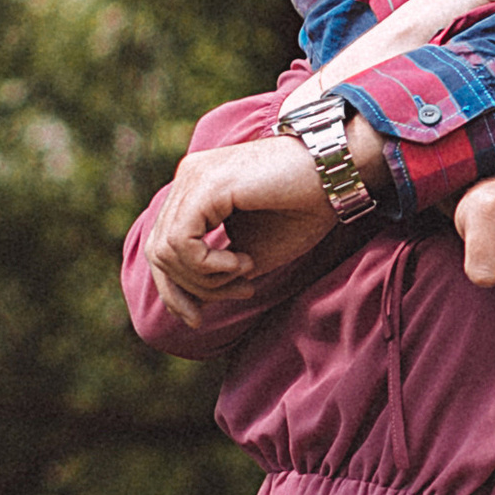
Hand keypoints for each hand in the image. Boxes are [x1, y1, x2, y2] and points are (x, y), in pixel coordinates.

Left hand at [144, 135, 338, 313]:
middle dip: (193, 288)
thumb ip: (214, 270)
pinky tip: (242, 263)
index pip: (162, 246)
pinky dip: (208, 266)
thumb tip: (187, 302)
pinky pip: (182, 242)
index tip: (196, 319)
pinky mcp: (206, 184)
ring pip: (167, 251)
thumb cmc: (303, 211)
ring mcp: (193, 177)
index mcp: (196, 189)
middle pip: (159, 251)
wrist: (336, 175)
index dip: (174, 290)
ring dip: (207, 279)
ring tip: (246, 274)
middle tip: (242, 291)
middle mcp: (188, 178)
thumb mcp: (250, 252)